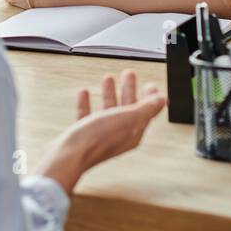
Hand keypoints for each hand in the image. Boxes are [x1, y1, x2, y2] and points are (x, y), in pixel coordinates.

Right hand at [36, 69, 165, 195]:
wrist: (68, 156)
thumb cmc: (97, 139)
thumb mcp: (127, 119)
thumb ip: (146, 109)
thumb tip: (162, 100)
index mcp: (132, 133)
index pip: (146, 113)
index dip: (149, 97)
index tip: (150, 85)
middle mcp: (118, 135)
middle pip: (127, 109)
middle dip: (129, 90)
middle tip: (129, 74)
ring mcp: (99, 135)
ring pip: (108, 110)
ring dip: (110, 93)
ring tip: (108, 78)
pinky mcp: (82, 135)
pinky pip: (87, 115)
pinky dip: (87, 103)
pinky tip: (85, 93)